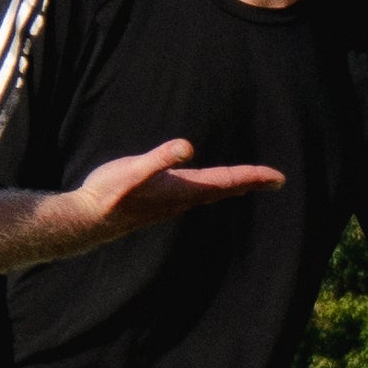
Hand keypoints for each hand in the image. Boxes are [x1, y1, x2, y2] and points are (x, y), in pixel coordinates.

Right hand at [52, 137, 285, 240]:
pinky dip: (213, 189)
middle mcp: (183, 199)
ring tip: (250, 183)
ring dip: (233, 187)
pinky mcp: (160, 202)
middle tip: (277, 180)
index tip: (279, 177)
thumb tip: (187, 147)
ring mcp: (172, 203)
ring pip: (212, 194)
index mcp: (184, 189)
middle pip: (225, 189)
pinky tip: (208, 189)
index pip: (227, 181)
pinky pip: (197, 195)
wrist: (87, 220)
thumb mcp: (133, 169)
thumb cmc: (108, 194)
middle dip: (251, 183)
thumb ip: (160, 158)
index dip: (253, 177)